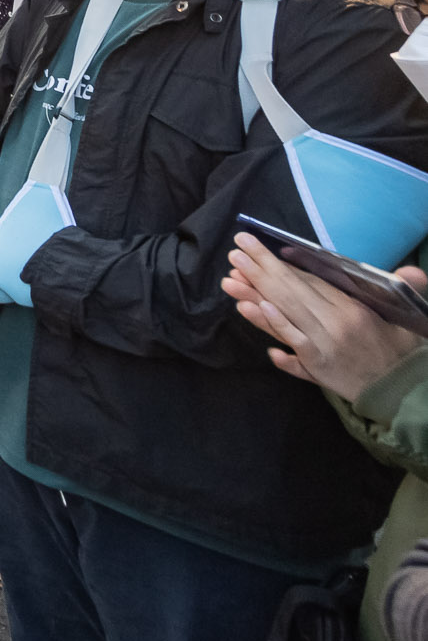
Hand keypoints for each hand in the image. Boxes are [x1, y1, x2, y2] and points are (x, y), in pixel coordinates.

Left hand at [225, 234, 426, 402]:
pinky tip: (251, 308)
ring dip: (254, 293)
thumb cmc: (399, 351)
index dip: (283, 264)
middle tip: (235, 251)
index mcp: (353, 306)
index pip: (311, 280)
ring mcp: (326, 342)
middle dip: (260, 269)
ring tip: (230, 279)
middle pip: (292, 290)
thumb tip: (412, 271)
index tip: (258, 248)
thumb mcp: (404, 317)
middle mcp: (337, 321)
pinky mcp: (319, 364)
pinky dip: (273, 324)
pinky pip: (292, 340)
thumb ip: (401, 289)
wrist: (404, 392)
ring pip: (285, 312)